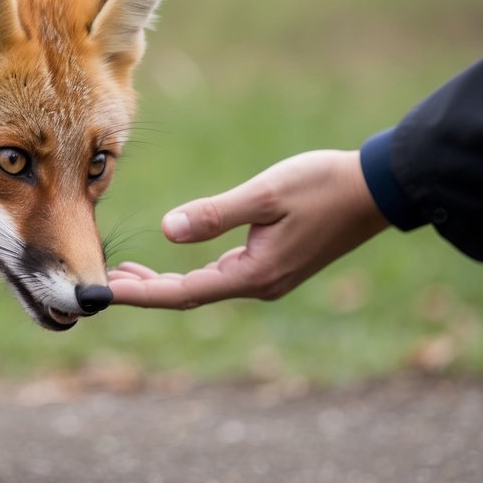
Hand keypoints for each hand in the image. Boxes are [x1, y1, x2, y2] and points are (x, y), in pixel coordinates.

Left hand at [108, 150, 387, 307]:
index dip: (140, 294)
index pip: (182, 293)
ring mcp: (270, 278)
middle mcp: (259, 285)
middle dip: (146, 292)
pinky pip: (223, 277)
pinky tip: (178, 259)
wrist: (378, 190)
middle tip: (105, 283)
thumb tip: (167, 231)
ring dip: (166, 282)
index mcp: (253, 274)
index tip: (105, 292)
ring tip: (128, 274)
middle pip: (189, 296)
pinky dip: (192, 272)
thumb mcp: (265, 194)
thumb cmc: (323, 186)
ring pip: (205, 287)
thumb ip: (215, 214)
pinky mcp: (277, 266)